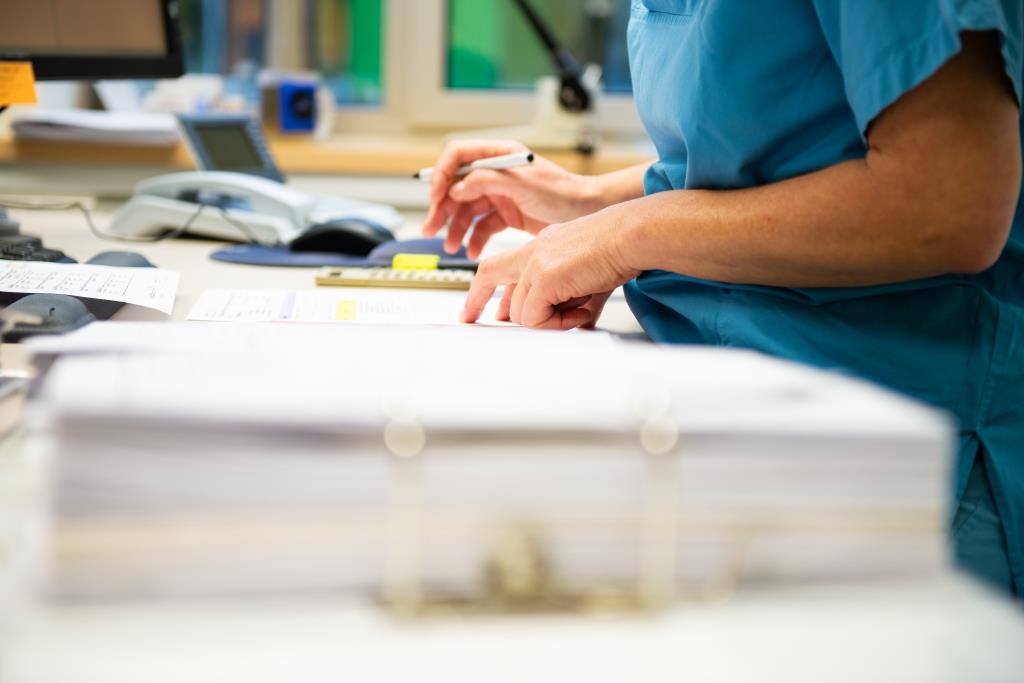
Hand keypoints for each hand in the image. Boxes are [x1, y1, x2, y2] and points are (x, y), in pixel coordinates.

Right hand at [422, 140, 602, 257]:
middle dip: (442, 208)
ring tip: (451, 246)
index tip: (436, 196)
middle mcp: (496, 173)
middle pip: (457, 187)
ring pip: (466, 210)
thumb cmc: (563, 192)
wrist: (587, 213)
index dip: (442, 174)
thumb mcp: (522, 183)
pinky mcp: (507, 215)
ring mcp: (500, 195)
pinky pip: (482, 227)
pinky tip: (471, 251)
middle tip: (431, 228)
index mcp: (499, 155)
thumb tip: (457, 188)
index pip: (458, 156)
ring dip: (455, 228)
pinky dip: (474, 239)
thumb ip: (486, 181)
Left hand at [460, 208, 640, 329]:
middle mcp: (533, 251)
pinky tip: (582, 313)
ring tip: (579, 314)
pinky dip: (559, 324)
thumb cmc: (621, 249)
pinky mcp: (543, 278)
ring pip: (520, 312)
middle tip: (468, 320)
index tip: (475, 304)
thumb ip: (579, 300)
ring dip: (550, 322)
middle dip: (475, 301)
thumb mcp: (591, 278)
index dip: (487, 286)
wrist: (631, 236)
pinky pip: (536, 318)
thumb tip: (580, 323)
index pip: (504, 267)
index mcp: (542, 245)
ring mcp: (535, 264)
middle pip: (488, 275)